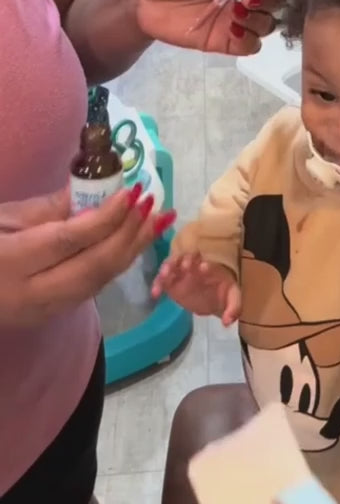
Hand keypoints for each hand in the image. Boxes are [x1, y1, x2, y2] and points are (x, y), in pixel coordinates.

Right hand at [0, 185, 175, 326]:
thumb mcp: (4, 216)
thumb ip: (49, 208)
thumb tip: (96, 188)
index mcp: (11, 262)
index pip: (67, 241)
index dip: (104, 217)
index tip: (133, 191)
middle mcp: (30, 294)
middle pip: (91, 268)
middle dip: (128, 234)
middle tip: (152, 203)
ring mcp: (43, 310)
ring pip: (98, 282)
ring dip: (132, 249)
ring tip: (158, 220)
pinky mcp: (53, 315)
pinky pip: (93, 288)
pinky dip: (118, 262)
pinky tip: (137, 240)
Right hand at [151, 253, 240, 324]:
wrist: (212, 299)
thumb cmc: (223, 294)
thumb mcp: (233, 298)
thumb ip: (234, 308)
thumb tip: (228, 321)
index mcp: (209, 267)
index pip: (206, 261)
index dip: (204, 264)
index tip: (203, 268)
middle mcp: (193, 266)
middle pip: (185, 257)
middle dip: (183, 259)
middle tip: (182, 266)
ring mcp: (180, 274)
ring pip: (171, 265)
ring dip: (167, 268)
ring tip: (164, 276)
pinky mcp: (170, 284)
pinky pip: (161, 281)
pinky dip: (157, 284)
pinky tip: (155, 293)